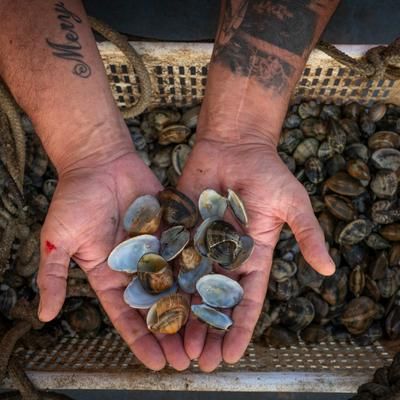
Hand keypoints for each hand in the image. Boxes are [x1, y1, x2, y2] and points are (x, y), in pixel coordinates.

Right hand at [37, 152, 189, 370]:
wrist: (100, 161)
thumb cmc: (76, 197)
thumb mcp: (59, 239)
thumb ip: (53, 276)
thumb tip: (44, 315)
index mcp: (109, 274)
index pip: (126, 314)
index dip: (140, 339)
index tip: (156, 363)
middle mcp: (136, 266)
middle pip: (156, 306)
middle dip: (170, 332)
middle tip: (187, 360)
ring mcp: (156, 248)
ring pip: (176, 284)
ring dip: (190, 310)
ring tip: (206, 334)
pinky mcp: (172, 230)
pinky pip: (187, 252)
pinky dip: (200, 272)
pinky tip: (215, 292)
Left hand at [178, 136, 334, 371]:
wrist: (236, 145)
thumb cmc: (267, 172)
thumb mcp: (293, 204)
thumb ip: (308, 235)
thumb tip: (329, 270)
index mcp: (253, 255)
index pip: (247, 299)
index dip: (240, 327)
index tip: (232, 355)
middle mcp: (225, 255)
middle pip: (215, 300)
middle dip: (208, 330)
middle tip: (198, 361)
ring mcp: (201, 243)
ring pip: (190, 286)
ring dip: (184, 316)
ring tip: (176, 345)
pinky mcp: (181, 228)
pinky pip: (171, 258)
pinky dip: (164, 282)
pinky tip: (154, 307)